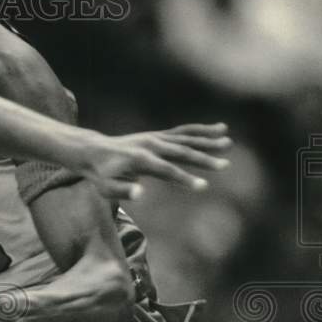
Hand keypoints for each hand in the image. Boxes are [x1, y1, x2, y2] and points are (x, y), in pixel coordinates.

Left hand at [77, 124, 231, 200]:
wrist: (93, 152)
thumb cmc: (100, 175)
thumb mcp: (105, 187)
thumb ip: (122, 191)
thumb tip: (141, 194)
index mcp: (140, 159)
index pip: (167, 170)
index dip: (185, 178)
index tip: (204, 186)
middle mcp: (151, 145)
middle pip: (181, 152)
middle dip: (204, 159)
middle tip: (225, 165)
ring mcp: (156, 138)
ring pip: (186, 138)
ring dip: (208, 141)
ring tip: (228, 143)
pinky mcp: (159, 135)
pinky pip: (184, 132)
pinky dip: (201, 130)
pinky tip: (220, 128)